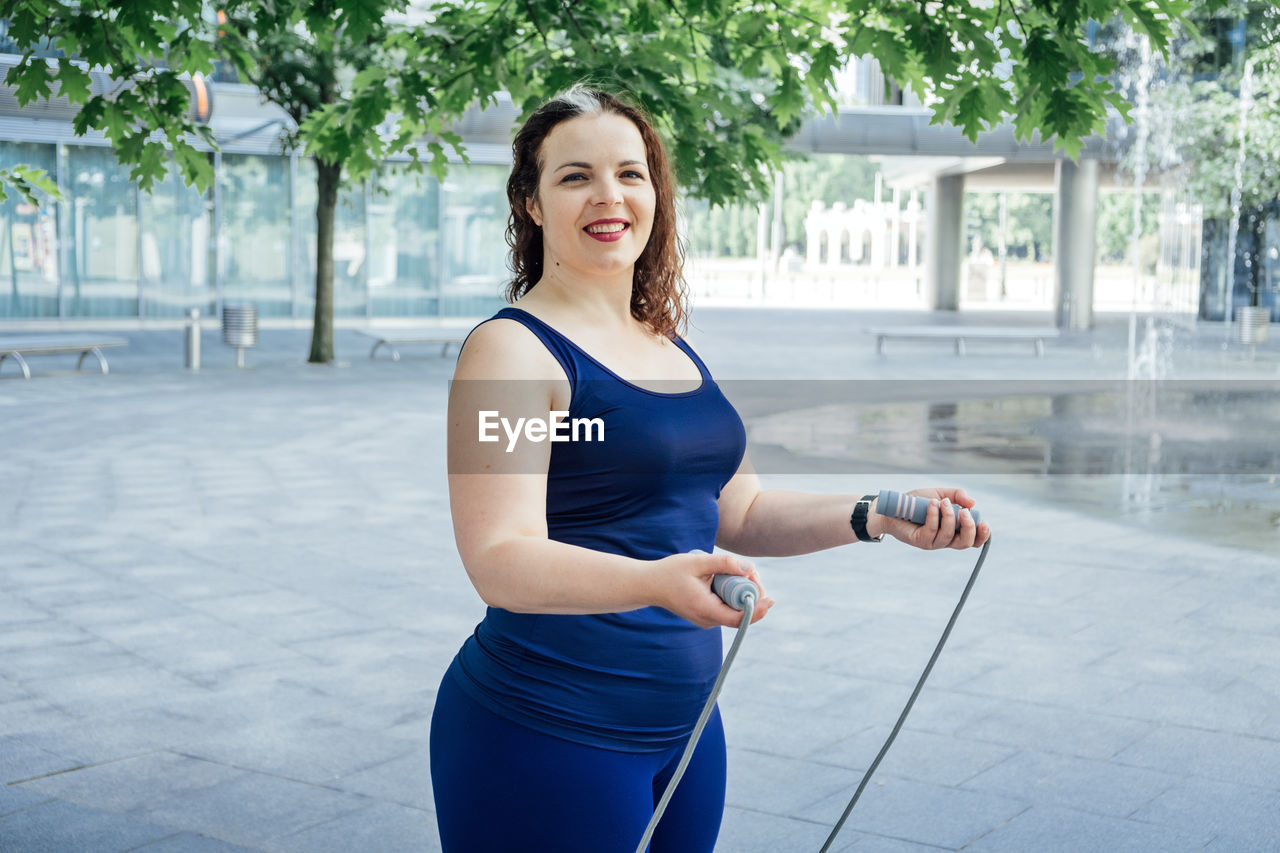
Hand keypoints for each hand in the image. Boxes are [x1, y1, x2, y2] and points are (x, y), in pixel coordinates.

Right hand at [650, 551, 774, 628]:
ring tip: (744, 572)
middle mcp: (707, 620)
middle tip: (753, 573)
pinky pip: (726, 608)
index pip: (738, 619)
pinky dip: (732, 595)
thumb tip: (750, 568)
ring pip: (734, 611)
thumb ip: (724, 563)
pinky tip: (733, 578)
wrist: (648, 585)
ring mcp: (706, 619)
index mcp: (705, 610)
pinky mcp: (705, 614)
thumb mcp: (697, 562)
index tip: (771, 599)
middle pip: (739, 614)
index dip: (758, 610)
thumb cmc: (669, 573)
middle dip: (752, 595)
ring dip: (743, 594)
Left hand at [872, 488, 990, 550]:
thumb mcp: (939, 494)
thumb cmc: (916, 502)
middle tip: (964, 511)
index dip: (983, 535)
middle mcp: (945, 539)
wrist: (891, 507)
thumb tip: (973, 502)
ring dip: (949, 517)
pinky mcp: (920, 540)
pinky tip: (932, 503)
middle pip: (966, 543)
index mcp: (953, 530)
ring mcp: (932, 541)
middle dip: (969, 527)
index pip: (973, 539)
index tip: (984, 522)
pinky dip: (934, 515)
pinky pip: (931, 530)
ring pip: (948, 536)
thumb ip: (957, 495)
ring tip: (943, 502)